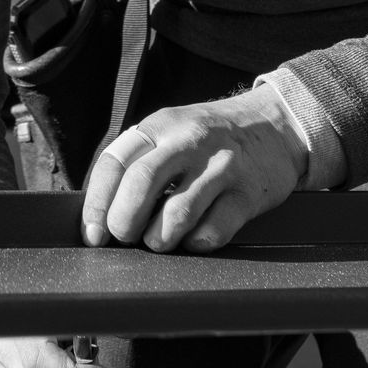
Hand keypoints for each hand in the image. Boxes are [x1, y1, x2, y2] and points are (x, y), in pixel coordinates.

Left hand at [81, 84, 305, 252]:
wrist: (274, 125)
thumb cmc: (208, 138)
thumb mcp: (170, 132)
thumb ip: (138, 162)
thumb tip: (99, 214)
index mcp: (160, 126)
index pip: (114, 164)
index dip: (97, 204)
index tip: (93, 233)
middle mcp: (189, 142)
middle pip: (140, 185)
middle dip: (123, 223)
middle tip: (125, 237)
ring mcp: (222, 167)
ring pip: (177, 214)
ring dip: (158, 239)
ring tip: (158, 241)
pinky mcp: (248, 194)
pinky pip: (214, 231)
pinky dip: (196, 243)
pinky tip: (193, 238)